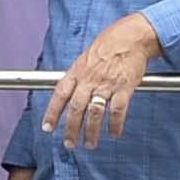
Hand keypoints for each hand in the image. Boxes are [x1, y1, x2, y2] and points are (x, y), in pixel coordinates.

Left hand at [45, 14, 163, 149]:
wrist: (132, 36)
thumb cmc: (110, 43)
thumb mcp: (86, 56)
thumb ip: (78, 75)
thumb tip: (70, 91)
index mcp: (78, 71)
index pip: (60, 94)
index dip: (52, 113)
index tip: (47, 128)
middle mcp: (90, 79)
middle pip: (76, 108)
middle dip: (71, 129)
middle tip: (69, 143)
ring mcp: (107, 84)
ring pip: (95, 113)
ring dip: (92, 132)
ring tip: (90, 144)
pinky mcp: (124, 88)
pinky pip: (118, 111)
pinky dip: (115, 125)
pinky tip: (114, 133)